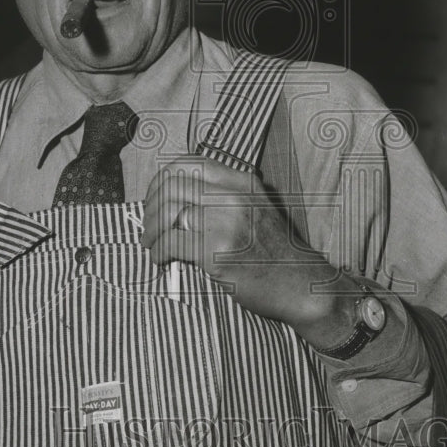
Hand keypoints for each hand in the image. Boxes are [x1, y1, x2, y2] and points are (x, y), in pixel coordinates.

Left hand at [142, 155, 356, 345]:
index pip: (189, 163)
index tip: (154, 195)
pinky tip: (161, 259)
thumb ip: (222, 195)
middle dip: (151, 206)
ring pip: (168, 213)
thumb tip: (172, 195)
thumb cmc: (273, 249)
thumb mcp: (255, 207)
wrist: (299, 283)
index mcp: (242, 181)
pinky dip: (158, 251)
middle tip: (148, 224)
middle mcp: (234, 196)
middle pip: (172, 186)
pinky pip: (172, 243)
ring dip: (151, 229)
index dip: (162, 178)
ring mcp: (226, 223)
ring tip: (151, 242)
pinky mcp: (216, 252)